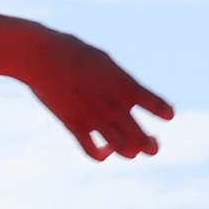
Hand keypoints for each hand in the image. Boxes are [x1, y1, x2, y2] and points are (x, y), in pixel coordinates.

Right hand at [25, 29, 173, 159]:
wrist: (42, 56)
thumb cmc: (74, 53)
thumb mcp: (106, 63)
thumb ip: (120, 83)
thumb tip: (124, 99)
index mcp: (127, 86)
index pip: (160, 107)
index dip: (166, 113)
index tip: (165, 114)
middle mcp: (115, 105)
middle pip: (143, 140)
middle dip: (151, 146)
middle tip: (150, 142)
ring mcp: (94, 117)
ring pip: (124, 150)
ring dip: (130, 153)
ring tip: (128, 148)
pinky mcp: (74, 125)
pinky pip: (93, 152)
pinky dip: (102, 155)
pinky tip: (103, 148)